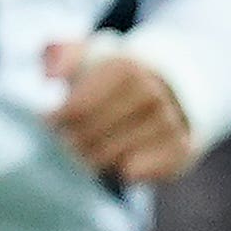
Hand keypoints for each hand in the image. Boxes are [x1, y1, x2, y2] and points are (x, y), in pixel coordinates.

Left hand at [43, 38, 197, 183]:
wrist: (173, 92)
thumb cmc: (115, 80)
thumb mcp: (89, 57)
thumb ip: (61, 55)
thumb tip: (50, 75)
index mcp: (126, 68)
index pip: (74, 110)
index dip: (55, 120)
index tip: (52, 120)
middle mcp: (152, 94)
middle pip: (88, 137)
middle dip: (72, 142)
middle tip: (71, 138)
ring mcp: (170, 122)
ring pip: (107, 159)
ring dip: (94, 158)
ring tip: (97, 146)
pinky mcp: (180, 150)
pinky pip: (133, 175)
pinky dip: (121, 170)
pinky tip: (123, 157)